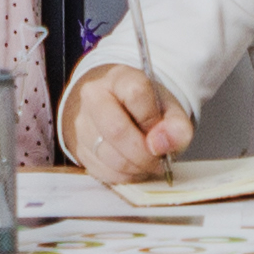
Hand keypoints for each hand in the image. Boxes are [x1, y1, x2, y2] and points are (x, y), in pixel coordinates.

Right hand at [67, 66, 191, 181]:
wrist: (113, 108)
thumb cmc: (144, 108)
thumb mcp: (168, 108)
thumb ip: (176, 126)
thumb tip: (161, 146)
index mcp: (118, 78)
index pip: (136, 94)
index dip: (153, 119)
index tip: (162, 131)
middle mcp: (93, 97)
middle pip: (117, 131)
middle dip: (145, 154)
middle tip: (159, 159)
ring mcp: (81, 124)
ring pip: (110, 157)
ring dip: (137, 167)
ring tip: (148, 162)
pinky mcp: (77, 149)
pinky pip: (104, 172)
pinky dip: (125, 175)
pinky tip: (133, 166)